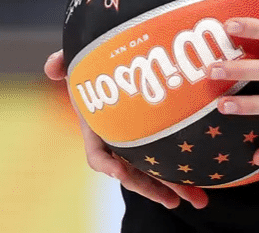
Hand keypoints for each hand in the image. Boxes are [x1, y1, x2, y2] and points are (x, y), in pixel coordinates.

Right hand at [44, 50, 208, 210]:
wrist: (118, 55)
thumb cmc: (97, 60)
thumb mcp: (80, 57)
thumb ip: (64, 60)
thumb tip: (51, 66)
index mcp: (99, 128)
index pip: (98, 155)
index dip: (107, 165)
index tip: (119, 172)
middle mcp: (120, 140)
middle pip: (135, 172)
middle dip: (154, 188)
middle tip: (177, 201)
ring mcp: (141, 139)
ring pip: (158, 168)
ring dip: (177, 185)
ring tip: (200, 200)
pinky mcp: (162, 132)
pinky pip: (173, 154)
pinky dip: (188, 165)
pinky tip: (207, 176)